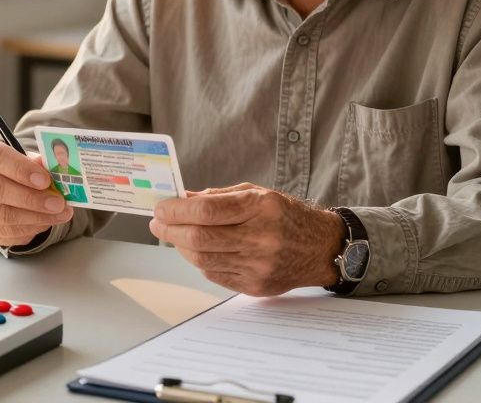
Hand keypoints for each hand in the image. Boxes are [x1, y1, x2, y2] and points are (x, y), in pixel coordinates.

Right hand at [0, 134, 73, 246]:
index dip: (21, 169)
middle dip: (30, 198)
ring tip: (58, 214)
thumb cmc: (13, 166)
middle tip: (57, 203)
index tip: (45, 180)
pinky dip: (30, 228)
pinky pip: (5, 231)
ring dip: (35, 216)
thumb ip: (38, 162)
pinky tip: (46, 221)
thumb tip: (55, 169)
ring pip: (1, 214)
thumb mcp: (25, 157)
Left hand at [149, 183, 347, 295]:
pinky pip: (215, 275)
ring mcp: (259, 265)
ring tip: (173, 235)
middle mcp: (261, 237)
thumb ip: (219, 197)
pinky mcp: (256, 285)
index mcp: (261, 207)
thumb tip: (182, 199)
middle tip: (158, 223)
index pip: (207, 211)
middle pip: (200, 238)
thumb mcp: (257, 194)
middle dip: (171, 229)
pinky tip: (195, 251)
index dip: (177, 210)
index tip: (161, 208)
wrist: (321, 248)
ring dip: (181, 247)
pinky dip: (199, 262)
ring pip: (203, 259)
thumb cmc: (286, 216)